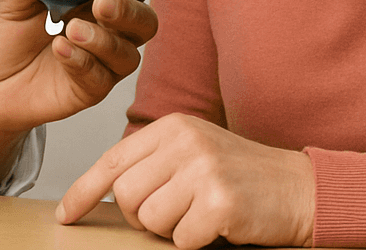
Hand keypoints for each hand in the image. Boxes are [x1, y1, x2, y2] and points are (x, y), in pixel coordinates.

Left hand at [0, 0, 156, 133]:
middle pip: (143, 18)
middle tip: (101, 4)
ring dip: (104, 40)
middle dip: (128, 10)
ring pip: (129, 53)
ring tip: (72, 30)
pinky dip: (83, 62)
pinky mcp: (89, 88)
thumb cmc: (7, 37)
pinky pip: (101, 79)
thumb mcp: (11, 2)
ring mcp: (100, 60)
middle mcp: (105, 27)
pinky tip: (61, 50)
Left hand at [57, 114, 314, 248]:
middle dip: (141, 217)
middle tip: (174, 215)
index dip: (83, 189)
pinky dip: (196, 241)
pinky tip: (219, 224)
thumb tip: (109, 193)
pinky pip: (181, 239)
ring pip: (150, 220)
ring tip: (200, 214)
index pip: (113, 159)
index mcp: (172, 126)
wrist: (300, 189)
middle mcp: (183, 141)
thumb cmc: (241, 177)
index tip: (66, 215)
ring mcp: (202, 169)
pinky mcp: (220, 201)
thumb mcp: (193, 154)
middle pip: (126, 195)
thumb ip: (155, 163)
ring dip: (172, 230)